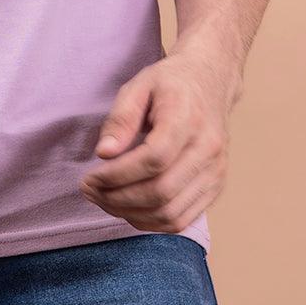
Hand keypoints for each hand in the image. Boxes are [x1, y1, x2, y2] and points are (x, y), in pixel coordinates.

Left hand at [78, 48, 236, 233]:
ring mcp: (215, 172)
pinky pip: (182, 220)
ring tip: (104, 200)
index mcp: (188, 117)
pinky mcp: (215, 187)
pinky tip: (127, 208)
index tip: (90, 177)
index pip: (154, 159)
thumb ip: (121, 119)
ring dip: (131, 215)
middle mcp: (208, 149)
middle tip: (90, 191)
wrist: (210, 82)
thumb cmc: (170, 83)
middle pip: (161, 192)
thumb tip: (104, 153)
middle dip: (118, 199)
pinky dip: (151, 222)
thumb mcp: (138, 86)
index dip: (117, 175)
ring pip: (171, 214)